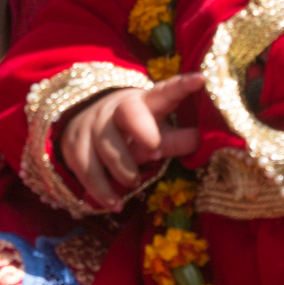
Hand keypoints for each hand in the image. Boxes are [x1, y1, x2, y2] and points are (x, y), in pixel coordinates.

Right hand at [59, 74, 203, 207]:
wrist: (85, 126)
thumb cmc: (131, 131)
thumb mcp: (155, 131)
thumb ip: (178, 140)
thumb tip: (208, 144)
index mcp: (144, 102)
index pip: (165, 92)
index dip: (181, 87)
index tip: (200, 80)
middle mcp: (117, 109)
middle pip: (130, 113)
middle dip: (142, 129)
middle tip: (154, 150)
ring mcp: (93, 125)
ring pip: (106, 145)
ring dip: (122, 168)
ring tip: (133, 182)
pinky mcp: (75, 145)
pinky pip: (87, 169)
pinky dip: (102, 190)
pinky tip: (115, 204)